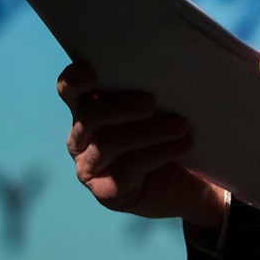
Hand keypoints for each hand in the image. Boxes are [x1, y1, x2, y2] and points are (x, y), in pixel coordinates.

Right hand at [57, 61, 226, 232]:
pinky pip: (128, 169)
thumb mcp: (162, 107)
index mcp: (89, 108)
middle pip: (89, 116)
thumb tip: (166, 67)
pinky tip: (184, 144)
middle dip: (120, 106)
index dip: (74, 80)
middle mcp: (81, 137)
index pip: (71, 90)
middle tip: (152, 101)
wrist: (189, 182)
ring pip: (109, 143)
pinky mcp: (106, 192)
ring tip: (182, 125)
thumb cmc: (171, 133)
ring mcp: (90, 167)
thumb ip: (151, 88)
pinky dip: (160, 152)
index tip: (91, 71)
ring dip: (149, 132)